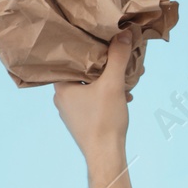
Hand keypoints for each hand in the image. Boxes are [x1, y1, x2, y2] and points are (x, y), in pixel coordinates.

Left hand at [53, 29, 134, 164]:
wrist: (105, 154)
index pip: (69, 61)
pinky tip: (125, 97)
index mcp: (61, 87)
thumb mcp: (112, 84)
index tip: (101, 43)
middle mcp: (61, 98)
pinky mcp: (81, 120)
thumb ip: (117, 58)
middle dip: (104, 67)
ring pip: (90, 88)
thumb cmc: (104, 119)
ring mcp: (70, 111)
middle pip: (82, 74)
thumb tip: (122, 34)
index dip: (86, 51)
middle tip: (120, 60)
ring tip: (127, 79)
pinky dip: (108, 95)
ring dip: (109, 82)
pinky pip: (94, 101)